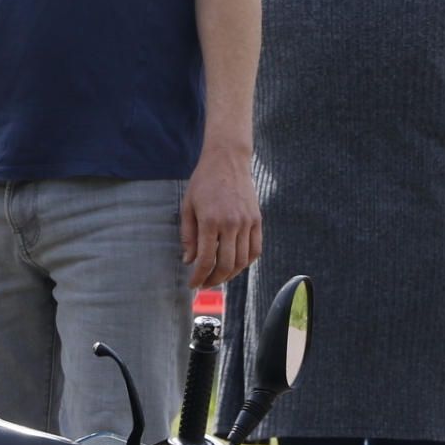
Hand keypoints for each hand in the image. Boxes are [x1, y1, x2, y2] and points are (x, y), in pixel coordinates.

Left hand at [181, 141, 260, 290]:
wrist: (227, 160)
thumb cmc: (203, 182)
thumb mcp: (188, 207)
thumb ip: (188, 236)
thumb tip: (189, 261)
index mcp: (210, 221)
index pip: (205, 260)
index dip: (199, 277)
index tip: (193, 284)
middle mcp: (231, 224)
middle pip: (226, 265)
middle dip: (214, 280)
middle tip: (205, 284)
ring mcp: (247, 222)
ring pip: (242, 261)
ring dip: (230, 275)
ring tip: (219, 276)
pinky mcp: (257, 220)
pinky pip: (255, 250)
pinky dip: (246, 263)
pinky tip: (236, 265)